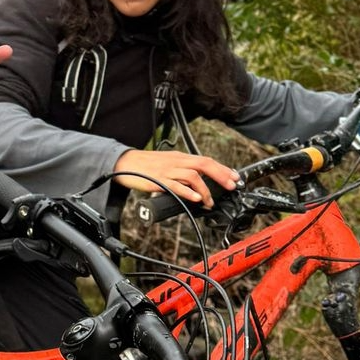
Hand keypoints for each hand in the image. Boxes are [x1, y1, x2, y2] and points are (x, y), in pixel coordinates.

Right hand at [113, 148, 243, 207]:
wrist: (125, 164)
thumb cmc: (147, 166)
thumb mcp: (168, 165)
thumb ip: (183, 172)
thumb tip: (198, 184)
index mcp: (180, 158)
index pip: (206, 160)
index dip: (222, 168)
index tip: (234, 177)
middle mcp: (177, 162)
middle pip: (204, 164)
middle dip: (221, 175)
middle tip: (231, 186)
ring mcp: (168, 170)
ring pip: (193, 176)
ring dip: (205, 190)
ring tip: (209, 202)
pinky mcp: (159, 180)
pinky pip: (176, 185)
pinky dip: (188, 192)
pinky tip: (196, 199)